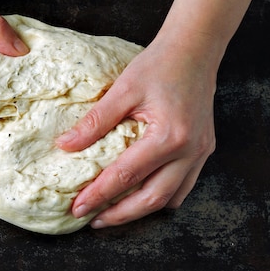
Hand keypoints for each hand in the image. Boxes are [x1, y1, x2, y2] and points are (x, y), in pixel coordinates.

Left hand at [56, 36, 216, 227]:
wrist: (194, 50)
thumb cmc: (159, 65)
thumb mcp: (123, 89)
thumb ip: (95, 121)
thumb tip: (65, 146)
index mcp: (169, 136)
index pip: (126, 176)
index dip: (99, 195)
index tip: (76, 208)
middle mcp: (190, 151)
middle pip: (152, 199)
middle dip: (120, 215)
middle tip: (92, 220)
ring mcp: (201, 153)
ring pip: (170, 198)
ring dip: (140, 210)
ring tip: (112, 213)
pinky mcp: (204, 150)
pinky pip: (183, 186)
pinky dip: (160, 197)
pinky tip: (140, 195)